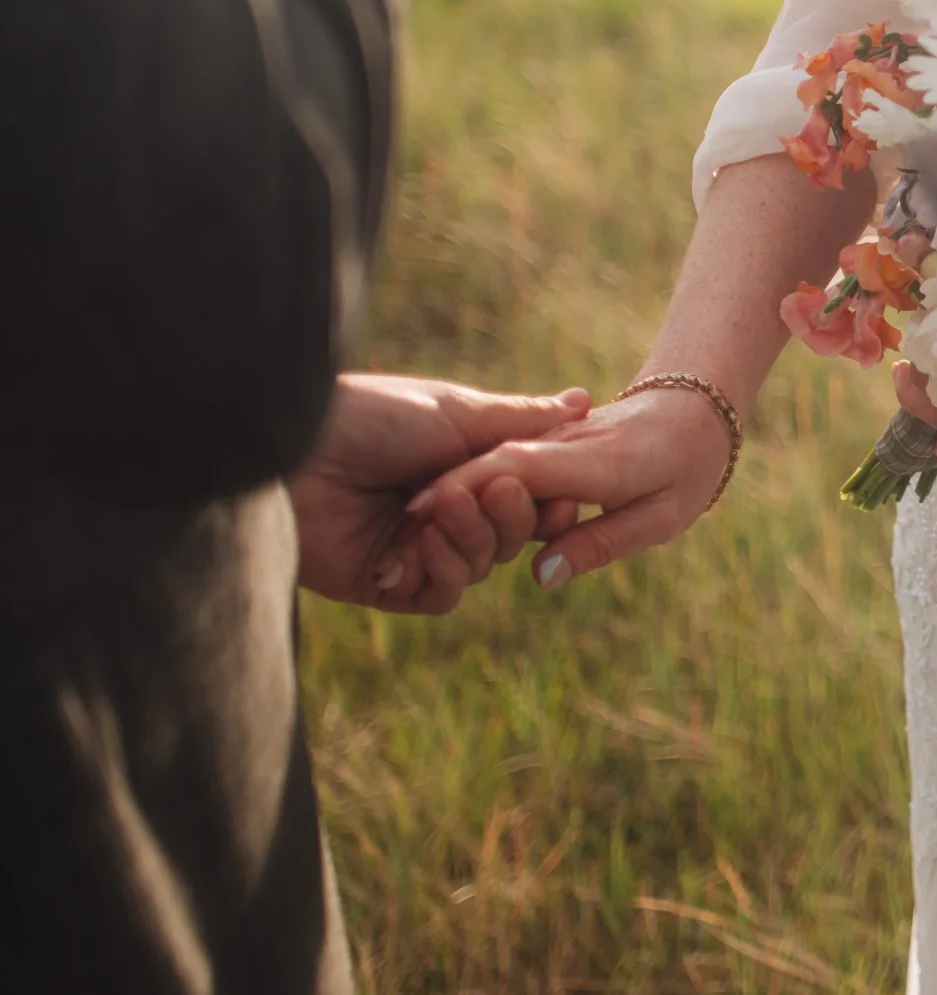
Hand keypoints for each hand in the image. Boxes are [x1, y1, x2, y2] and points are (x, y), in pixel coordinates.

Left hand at [291, 374, 590, 615]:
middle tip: (495, 488)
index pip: (529, 499)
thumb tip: (585, 400)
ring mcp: (414, 548)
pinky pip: (441, 594)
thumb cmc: (373, 416)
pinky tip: (419, 543)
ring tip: (444, 505)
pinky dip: (442, 570)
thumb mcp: (459, 412)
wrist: (293, 448)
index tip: (564, 490)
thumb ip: (522, 420)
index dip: (550, 502)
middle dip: (512, 515)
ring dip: (472, 537)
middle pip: (511, 537)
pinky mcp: (384, 582)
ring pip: (481, 567)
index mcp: (465, 469)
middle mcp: (444, 510)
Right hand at [411, 383, 738, 590]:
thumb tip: (542, 576)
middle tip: (393, 550)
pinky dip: (464, 483)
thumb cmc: (688, 467)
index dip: (467, 489)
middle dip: (440, 499)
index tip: (418, 517)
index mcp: (594, 460)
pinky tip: (430, 514)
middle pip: (490, 464)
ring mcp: (549, 436)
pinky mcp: (542, 438)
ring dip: (442, 493)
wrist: (696, 409)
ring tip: (397, 538)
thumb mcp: (662, 516)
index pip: (518, 467)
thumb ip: (602, 542)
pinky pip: (497, 458)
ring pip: (486, 459)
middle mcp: (563, 442)